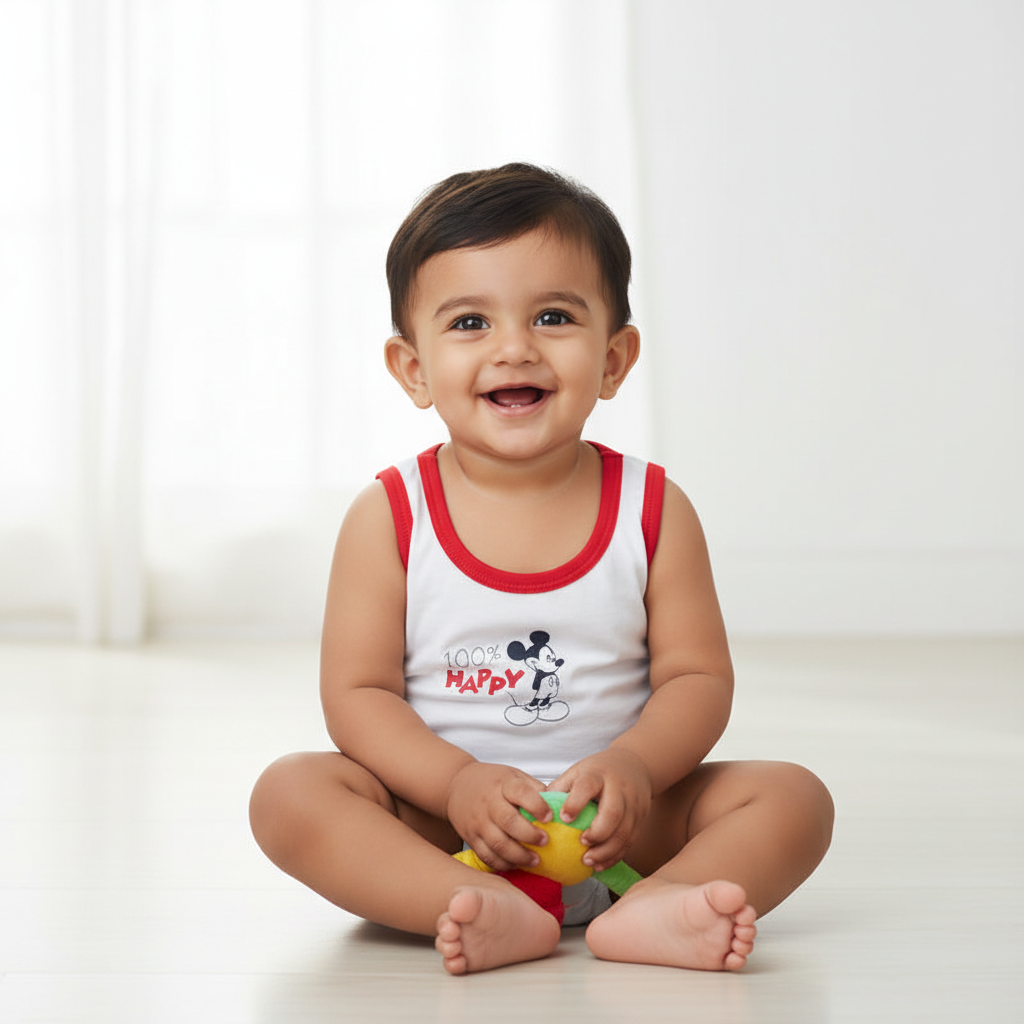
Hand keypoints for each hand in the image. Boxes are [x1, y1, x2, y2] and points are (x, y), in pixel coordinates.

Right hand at [444, 762, 553, 871]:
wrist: (456, 784)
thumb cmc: (491, 781)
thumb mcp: (513, 775)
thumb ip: (533, 789)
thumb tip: (557, 805)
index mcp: (503, 785)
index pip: (520, 793)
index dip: (536, 805)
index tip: (549, 817)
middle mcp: (489, 803)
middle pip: (508, 821)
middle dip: (529, 835)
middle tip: (545, 842)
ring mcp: (478, 822)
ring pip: (498, 843)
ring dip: (519, 856)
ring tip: (536, 860)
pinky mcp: (471, 838)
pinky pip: (487, 856)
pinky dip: (503, 864)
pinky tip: (516, 864)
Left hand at [547, 748, 652, 871]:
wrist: (635, 765)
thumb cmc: (598, 771)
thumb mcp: (578, 771)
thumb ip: (560, 788)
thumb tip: (535, 810)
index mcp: (598, 774)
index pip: (588, 785)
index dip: (576, 802)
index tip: (564, 817)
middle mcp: (619, 788)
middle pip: (613, 812)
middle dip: (597, 832)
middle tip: (581, 845)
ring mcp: (633, 804)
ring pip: (624, 831)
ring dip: (606, 850)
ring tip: (587, 861)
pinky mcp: (640, 819)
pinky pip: (630, 841)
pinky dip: (615, 855)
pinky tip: (600, 864)